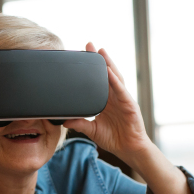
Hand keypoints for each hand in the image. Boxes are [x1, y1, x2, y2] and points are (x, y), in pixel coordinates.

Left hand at [63, 43, 151, 165]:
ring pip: (115, 78)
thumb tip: (64, 120)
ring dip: (108, 64)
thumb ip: (79, 123)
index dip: (90, 69)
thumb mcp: (91, 130)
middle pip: (106, 74)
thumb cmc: (114, 138)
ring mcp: (123, 99)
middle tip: (89, 45)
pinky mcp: (129, 106)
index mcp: (106, 101)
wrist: (129, 149)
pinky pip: (122, 91)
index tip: (81, 56)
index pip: (97, 80)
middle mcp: (114, 97)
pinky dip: (115, 81)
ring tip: (101, 51)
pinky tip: (110, 72)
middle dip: (98, 59)